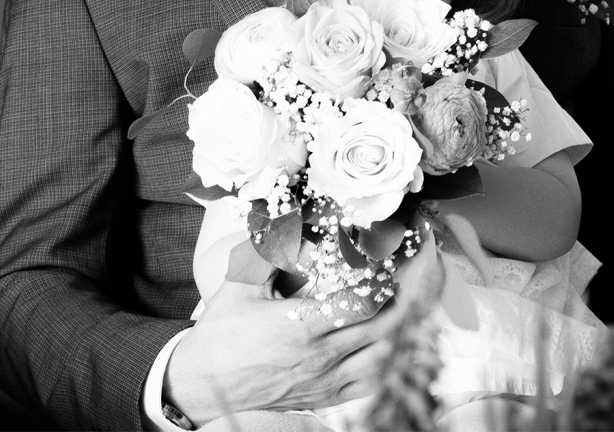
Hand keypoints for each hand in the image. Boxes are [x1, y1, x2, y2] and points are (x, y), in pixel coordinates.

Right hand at [163, 269, 398, 425]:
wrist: (202, 383)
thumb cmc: (221, 333)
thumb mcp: (239, 284)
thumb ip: (268, 250)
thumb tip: (289, 216)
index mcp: (303, 327)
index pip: (364, 304)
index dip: (382, 281)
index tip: (387, 264)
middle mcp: (321, 357)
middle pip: (385, 329)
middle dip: (405, 300)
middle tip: (411, 277)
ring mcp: (327, 381)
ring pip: (386, 360)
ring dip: (402, 331)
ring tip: (409, 305)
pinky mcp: (327, 397)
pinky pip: (373, 385)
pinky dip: (391, 364)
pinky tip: (395, 343)